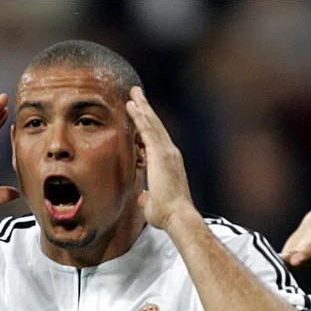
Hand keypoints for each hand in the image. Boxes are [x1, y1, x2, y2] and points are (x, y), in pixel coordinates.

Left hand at [125, 86, 193, 229]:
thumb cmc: (168, 215)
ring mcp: (166, 153)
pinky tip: (132, 106)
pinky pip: (147, 131)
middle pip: (156, 127)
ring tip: (134, 94)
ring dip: (142, 108)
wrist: (178, 216)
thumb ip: (147, 198)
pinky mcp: (160, 154)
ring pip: (152, 124)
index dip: (147, 126)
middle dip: (145, 109)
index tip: (140, 115)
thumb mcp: (153, 204)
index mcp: (169, 164)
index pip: (156, 140)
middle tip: (137, 94)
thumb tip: (143, 198)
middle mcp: (170, 154)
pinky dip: (140, 117)